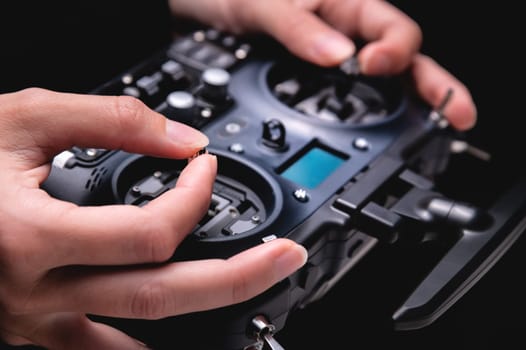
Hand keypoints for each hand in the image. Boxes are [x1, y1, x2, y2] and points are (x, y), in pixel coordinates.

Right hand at [0, 88, 307, 348]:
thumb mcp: (24, 118)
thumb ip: (111, 120)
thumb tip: (182, 140)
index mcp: (30, 234)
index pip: (148, 233)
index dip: (193, 197)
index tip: (205, 166)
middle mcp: (36, 291)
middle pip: (162, 296)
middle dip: (237, 277)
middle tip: (286, 256)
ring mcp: (36, 322)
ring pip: (139, 332)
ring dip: (205, 311)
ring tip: (253, 286)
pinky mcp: (36, 331)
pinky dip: (145, 344)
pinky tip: (177, 329)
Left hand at [170, 0, 476, 130]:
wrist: (197, 14)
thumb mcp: (265, 5)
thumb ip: (300, 29)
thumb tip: (339, 57)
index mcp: (345, 7)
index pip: (392, 28)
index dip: (394, 50)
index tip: (375, 66)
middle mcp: (347, 35)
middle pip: (403, 62)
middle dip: (432, 87)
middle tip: (456, 115)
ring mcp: (333, 63)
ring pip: (382, 85)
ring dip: (407, 108)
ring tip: (428, 130)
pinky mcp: (313, 85)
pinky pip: (347, 102)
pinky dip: (365, 120)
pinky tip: (374, 134)